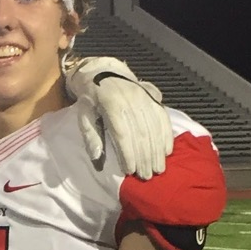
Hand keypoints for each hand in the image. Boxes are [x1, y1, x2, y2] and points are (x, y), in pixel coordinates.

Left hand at [65, 57, 174, 177]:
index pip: (122, 132)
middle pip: (140, 132)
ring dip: (157, 151)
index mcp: (111, 103)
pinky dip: (166, 136)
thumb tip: (96, 158)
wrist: (104, 72)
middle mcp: (131, 99)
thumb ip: (90, 135)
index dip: (127, 153)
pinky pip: (163, 118)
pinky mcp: (154, 97)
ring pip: (154, 127)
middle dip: (144, 157)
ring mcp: (145, 97)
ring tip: (157, 169)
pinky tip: (167, 152)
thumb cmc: (92, 98)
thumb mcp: (83, 114)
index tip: (130, 171)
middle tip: (146, 177)